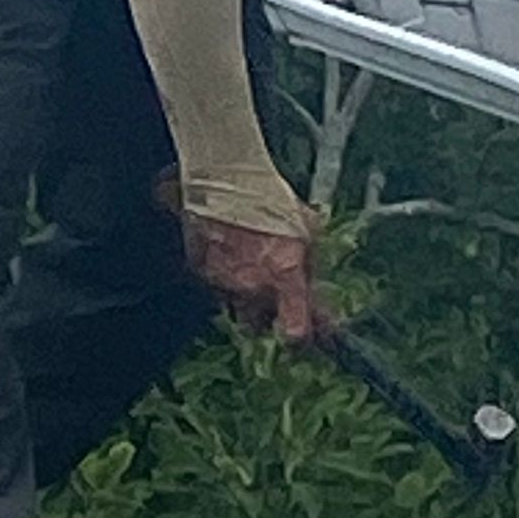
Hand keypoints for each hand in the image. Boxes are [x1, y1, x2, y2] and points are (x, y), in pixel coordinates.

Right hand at [180, 209, 319, 342]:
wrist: (223, 178)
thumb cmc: (270, 199)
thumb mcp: (306, 230)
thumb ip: (311, 267)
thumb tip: (317, 291)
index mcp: (285, 277)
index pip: (296, 331)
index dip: (304, 339)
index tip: (309, 337)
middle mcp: (253, 288)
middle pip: (260, 326)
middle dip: (267, 317)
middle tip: (275, 296)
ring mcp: (224, 283)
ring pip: (235, 308)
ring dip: (245, 299)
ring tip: (250, 270)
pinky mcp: (201, 273)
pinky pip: (216, 288)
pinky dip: (225, 279)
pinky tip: (231, 256)